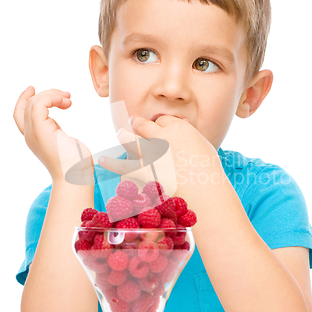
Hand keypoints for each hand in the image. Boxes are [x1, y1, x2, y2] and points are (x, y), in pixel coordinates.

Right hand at [13, 86, 93, 182]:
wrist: (76, 176)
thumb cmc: (76, 164)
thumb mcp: (65, 142)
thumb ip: (57, 132)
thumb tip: (59, 126)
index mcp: (35, 137)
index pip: (20, 114)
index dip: (23, 99)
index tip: (33, 88)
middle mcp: (30, 135)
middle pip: (26, 105)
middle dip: (46, 94)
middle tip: (65, 94)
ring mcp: (34, 133)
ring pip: (33, 103)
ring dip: (52, 95)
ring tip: (68, 99)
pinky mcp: (40, 130)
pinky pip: (39, 104)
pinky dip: (51, 98)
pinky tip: (65, 102)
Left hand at [98, 115, 219, 195]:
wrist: (206, 191)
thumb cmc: (210, 171)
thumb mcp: (204, 146)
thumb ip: (190, 136)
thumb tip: (185, 127)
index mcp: (179, 128)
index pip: (162, 120)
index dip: (159, 125)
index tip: (158, 130)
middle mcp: (162, 136)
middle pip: (143, 124)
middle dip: (137, 124)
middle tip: (134, 123)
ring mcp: (151, 153)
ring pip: (129, 138)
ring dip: (124, 135)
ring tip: (121, 133)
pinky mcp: (144, 171)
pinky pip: (123, 165)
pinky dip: (111, 163)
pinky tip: (102, 161)